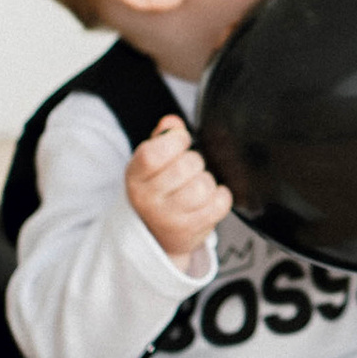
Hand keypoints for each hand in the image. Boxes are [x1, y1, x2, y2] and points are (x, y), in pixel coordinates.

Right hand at [126, 113, 231, 269]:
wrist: (156, 234)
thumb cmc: (157, 190)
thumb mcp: (150, 164)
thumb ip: (161, 138)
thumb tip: (173, 123)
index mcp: (135, 177)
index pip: (153, 154)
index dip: (175, 140)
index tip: (182, 140)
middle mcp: (148, 199)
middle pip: (186, 166)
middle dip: (194, 161)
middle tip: (189, 168)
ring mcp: (169, 217)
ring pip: (204, 186)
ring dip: (207, 181)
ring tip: (197, 185)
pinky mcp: (192, 229)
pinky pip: (220, 203)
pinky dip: (221, 196)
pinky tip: (209, 198)